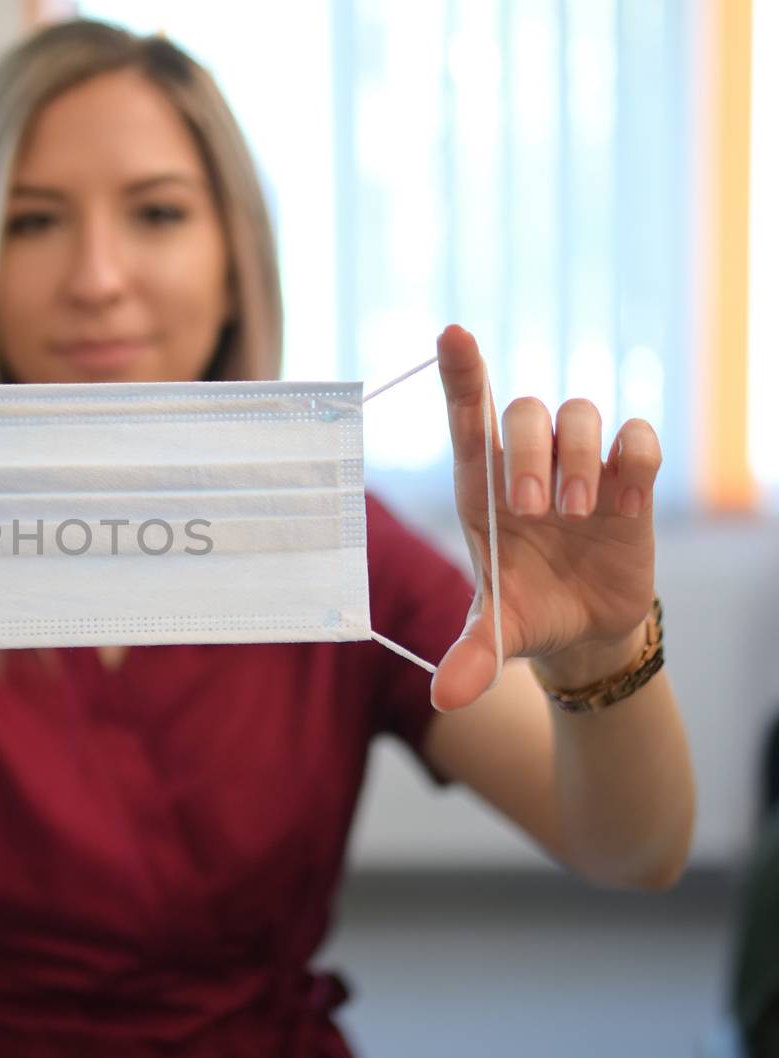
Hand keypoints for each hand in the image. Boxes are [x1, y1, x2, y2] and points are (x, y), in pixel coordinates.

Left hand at [431, 326, 660, 710]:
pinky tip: (626, 507)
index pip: (465, 415)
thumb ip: (472, 658)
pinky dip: (633, 462)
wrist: (587, 629)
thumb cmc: (530, 614)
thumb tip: (445, 701)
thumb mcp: (499, 637)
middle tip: (535, 509)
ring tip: (579, 514)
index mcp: (479, 486)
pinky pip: (637, 436)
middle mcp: (525, 463)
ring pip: (579, 412)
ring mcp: (579, 463)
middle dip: (528, 450)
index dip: (461, 372)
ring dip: (579, 457)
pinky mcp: (628, 476)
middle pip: (521, 410)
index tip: (453, 333)